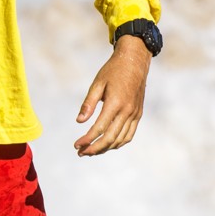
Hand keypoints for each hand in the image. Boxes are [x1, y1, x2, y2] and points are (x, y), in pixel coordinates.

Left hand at [73, 36, 151, 156]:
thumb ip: (88, 103)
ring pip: (121, 139)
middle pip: (111, 138)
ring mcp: (135, 114)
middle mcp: (127, 111)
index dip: (87, 139)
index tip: (76, 145)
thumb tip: (79, 121)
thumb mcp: (97, 83)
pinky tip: (107, 144)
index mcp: (115, 103)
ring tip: (91, 151)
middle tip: (80, 152)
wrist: (135, 62)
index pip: (100, 128)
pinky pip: (129, 134)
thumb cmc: (112, 71)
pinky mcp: (138, 114)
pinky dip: (118, 142)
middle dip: (94, 148)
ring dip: (106, 148)